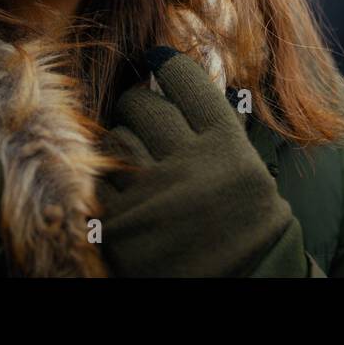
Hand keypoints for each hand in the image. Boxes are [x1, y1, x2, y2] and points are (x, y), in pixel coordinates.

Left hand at [98, 46, 308, 276]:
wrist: (244, 285)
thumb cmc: (245, 224)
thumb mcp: (246, 168)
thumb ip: (215, 128)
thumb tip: (177, 76)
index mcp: (226, 146)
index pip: (185, 81)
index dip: (167, 64)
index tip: (158, 59)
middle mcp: (189, 165)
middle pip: (142, 104)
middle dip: (138, 103)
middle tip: (143, 113)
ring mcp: (151, 195)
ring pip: (115, 137)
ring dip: (121, 141)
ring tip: (136, 156)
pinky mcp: (119, 226)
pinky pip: (96, 179)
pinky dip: (106, 179)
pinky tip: (123, 185)